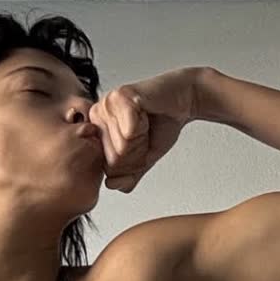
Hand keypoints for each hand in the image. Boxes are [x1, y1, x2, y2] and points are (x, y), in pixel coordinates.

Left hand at [88, 66, 202, 192]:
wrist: (182, 100)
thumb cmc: (161, 124)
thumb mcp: (144, 159)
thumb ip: (128, 176)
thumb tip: (111, 184)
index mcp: (98, 132)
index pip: (109, 169)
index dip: (133, 162)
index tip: (141, 143)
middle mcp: (97, 117)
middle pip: (114, 159)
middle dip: (138, 151)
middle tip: (145, 132)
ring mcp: (106, 104)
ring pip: (122, 145)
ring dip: (143, 137)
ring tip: (146, 121)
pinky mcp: (119, 96)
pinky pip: (130, 130)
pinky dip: (146, 126)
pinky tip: (147, 113)